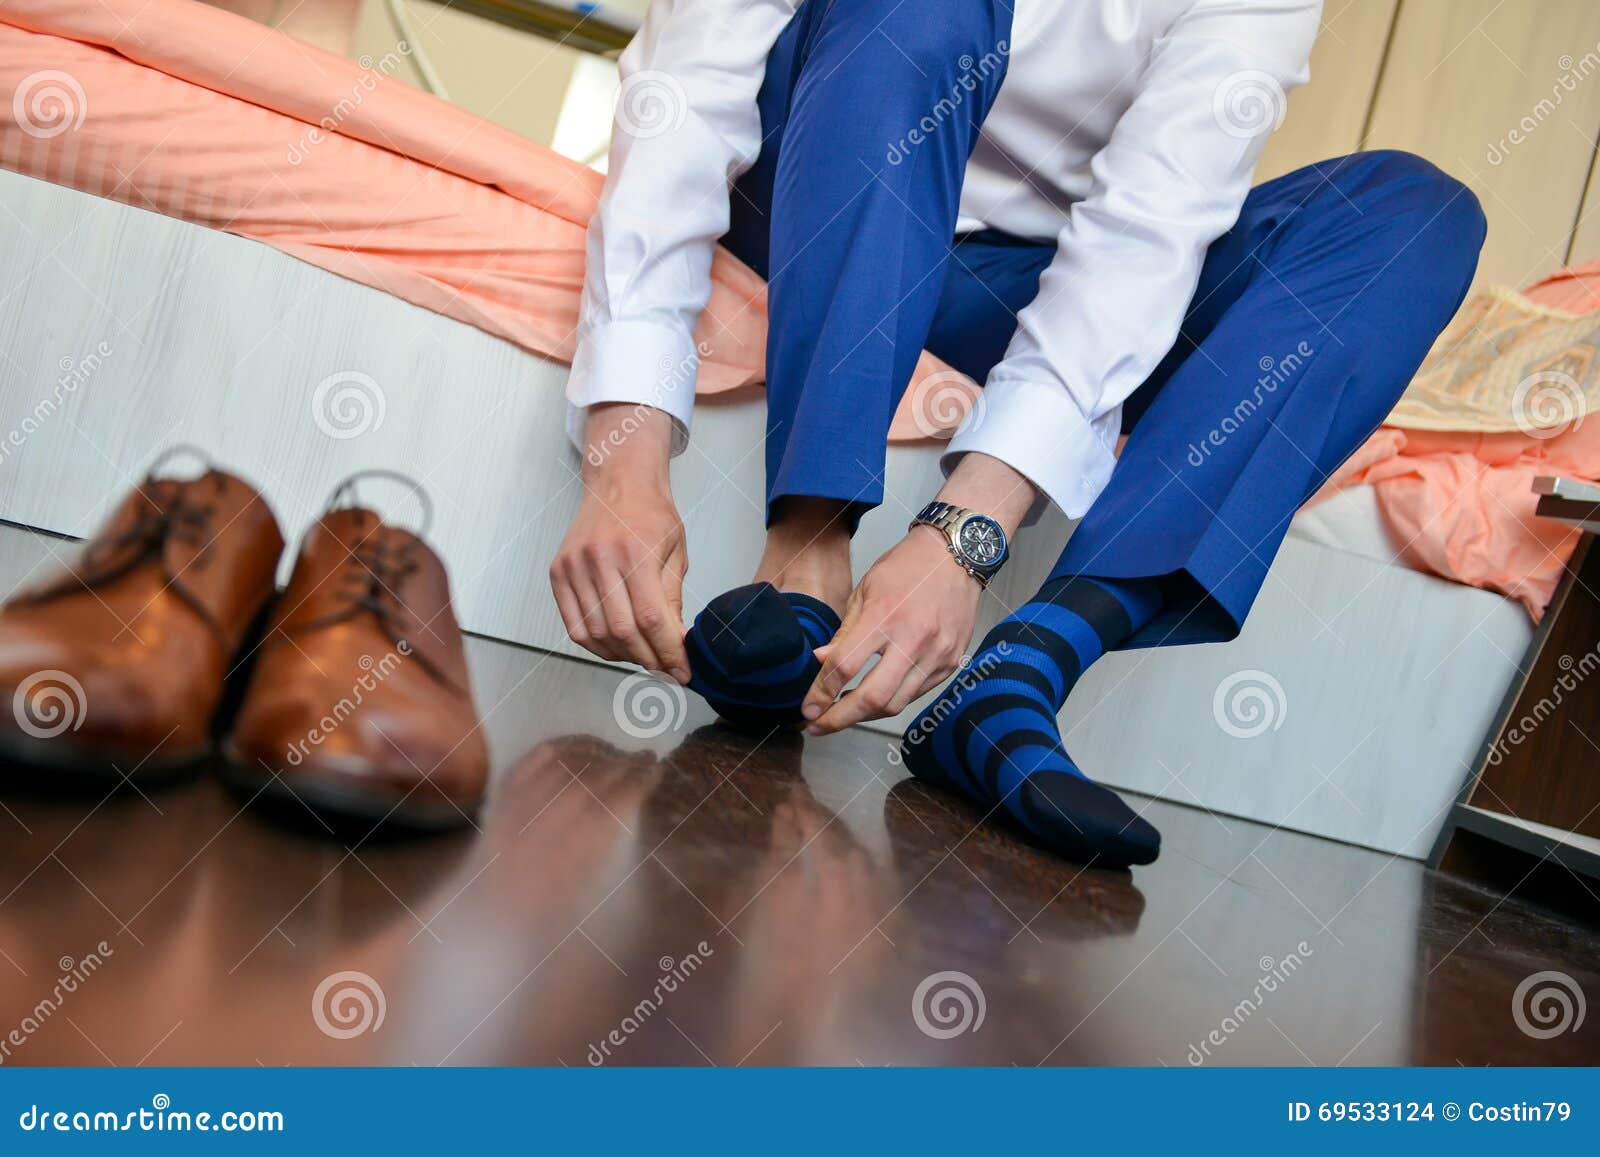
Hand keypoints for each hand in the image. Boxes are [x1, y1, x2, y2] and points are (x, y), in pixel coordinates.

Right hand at [550, 404, 689, 681]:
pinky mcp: (558, 571)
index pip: (651, 619)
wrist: (619, 483)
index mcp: (636, 552)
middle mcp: (600, 559)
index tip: (683, 672)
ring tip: (643, 657)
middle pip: (622, 630)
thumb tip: (676, 646)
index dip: (669, 652)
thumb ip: (673, 601)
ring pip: (596, 633)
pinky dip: (596, 644)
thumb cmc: (653, 516)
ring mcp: (574, 566)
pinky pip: (575, 624)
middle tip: (665, 669)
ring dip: (622, 655)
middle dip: (648, 658)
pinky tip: (617, 647)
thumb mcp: (676, 554)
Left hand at [800, 526, 979, 733]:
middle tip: (818, 726)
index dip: (821, 693)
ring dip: (864, 715)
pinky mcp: (951, 662)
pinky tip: (875, 697)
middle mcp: (914, 640)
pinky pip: (916, 694)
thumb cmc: (907, 568)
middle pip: (872, 698)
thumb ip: (845, 632)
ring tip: (843, 713)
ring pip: (895, 704)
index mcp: (885, 616)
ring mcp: (937, 654)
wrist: (956, 556)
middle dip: (839, 719)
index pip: (845, 667)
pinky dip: (892, 700)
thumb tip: (821, 662)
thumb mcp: (865, 591)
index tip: (807, 709)